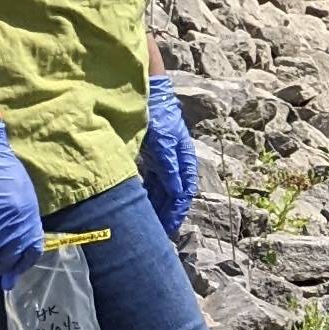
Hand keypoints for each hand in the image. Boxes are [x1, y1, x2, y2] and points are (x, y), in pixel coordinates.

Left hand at [139, 73, 197, 236]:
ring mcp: (165, 160)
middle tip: (159, 234)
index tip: (167, 230)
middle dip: (167, 214)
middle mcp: (177, 162)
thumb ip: (169, 167)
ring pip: (164, 190)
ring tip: (152, 224)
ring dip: (159, 207)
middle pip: (174, 195)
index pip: (182, 192)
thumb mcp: (164, 143)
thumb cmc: (159, 116)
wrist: (148, 96)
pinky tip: (144, 205)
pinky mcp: (155, 157)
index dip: (175, 212)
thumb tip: (177, 193)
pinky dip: (151, 195)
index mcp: (184, 159)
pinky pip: (154, 182)